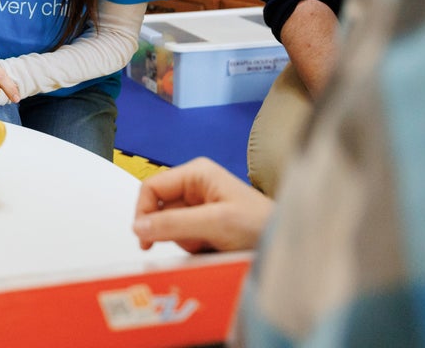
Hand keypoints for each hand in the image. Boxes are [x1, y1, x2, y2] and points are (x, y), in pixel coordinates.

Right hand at [132, 157, 273, 253]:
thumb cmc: (261, 226)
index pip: (151, 187)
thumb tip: (138, 227)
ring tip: (211, 245)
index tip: (144, 238)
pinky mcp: (205, 225)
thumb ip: (174, 223)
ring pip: (170, 227)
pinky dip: (193, 248)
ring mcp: (200, 207)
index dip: (144, 212)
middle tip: (193, 241)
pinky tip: (213, 249)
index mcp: (196, 173)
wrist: (286, 246)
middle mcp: (195, 186)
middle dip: (172, 230)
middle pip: (160, 209)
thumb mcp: (215, 222)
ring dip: (185, 241)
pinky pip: (184, 238)